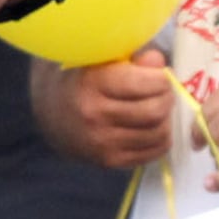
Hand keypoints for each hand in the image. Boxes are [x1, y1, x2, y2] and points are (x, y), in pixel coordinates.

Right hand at [41, 46, 179, 168]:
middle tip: (164, 92)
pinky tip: (153, 127)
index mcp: (92, 83)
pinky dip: (161, 139)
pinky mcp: (109, 161)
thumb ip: (133, 58)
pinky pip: (152, 153)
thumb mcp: (102, 59)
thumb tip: (159, 63)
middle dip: (167, 99)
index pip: (146, 83)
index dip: (162, 78)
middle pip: (155, 111)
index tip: (160, 75)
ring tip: (158, 108)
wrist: (51, 113)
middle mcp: (95, 115)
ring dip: (167, 120)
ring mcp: (101, 143)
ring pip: (158, 134)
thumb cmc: (83, 78)